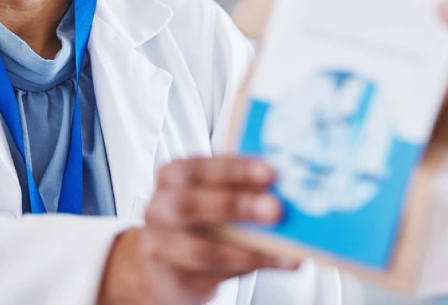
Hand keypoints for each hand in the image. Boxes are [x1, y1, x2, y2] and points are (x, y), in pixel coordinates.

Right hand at [98, 157, 298, 304]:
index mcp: (172, 176)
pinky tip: (275, 262)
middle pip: (190, 205)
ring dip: (246, 249)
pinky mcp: (173, 279)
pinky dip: (247, 268)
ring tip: (282, 248)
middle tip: (276, 209)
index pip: (199, 168)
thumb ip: (241, 188)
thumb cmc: (199, 219)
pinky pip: (212, 276)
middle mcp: (159, 209)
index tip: (271, 173)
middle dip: (236, 206)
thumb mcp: (213, 194)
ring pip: (200, 250)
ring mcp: (160, 246)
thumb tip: (288, 189)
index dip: (235, 170)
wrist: (165, 264)